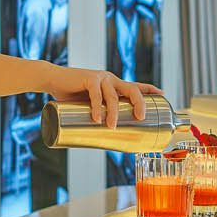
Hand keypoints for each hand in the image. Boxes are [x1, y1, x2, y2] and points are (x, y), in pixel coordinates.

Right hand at [44, 65, 163, 127]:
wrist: (53, 80)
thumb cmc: (73, 95)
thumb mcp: (90, 104)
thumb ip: (99, 115)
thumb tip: (106, 138)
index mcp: (114, 85)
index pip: (136, 86)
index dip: (150, 89)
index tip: (163, 94)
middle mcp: (111, 80)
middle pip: (132, 90)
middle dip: (140, 103)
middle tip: (141, 117)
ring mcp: (101, 78)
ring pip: (114, 96)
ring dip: (114, 113)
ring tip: (111, 126)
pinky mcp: (88, 79)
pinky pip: (96, 94)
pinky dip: (97, 107)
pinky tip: (97, 118)